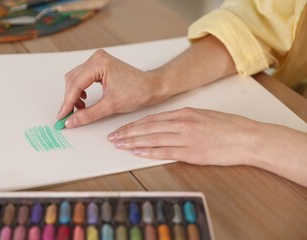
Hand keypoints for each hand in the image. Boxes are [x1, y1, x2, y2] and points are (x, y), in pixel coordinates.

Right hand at [57, 49, 167, 127]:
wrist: (152, 87)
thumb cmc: (137, 92)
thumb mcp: (110, 106)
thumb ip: (88, 114)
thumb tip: (71, 122)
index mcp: (99, 63)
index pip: (76, 84)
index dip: (67, 103)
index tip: (61, 117)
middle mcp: (96, 58)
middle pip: (73, 80)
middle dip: (69, 99)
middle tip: (68, 117)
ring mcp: (98, 61)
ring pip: (76, 79)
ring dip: (74, 95)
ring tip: (79, 110)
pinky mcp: (99, 66)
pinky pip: (82, 77)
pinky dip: (80, 90)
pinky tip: (85, 101)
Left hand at [107, 107, 263, 165]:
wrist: (246, 137)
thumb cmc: (228, 126)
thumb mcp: (203, 115)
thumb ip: (184, 119)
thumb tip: (166, 124)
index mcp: (184, 113)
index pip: (152, 118)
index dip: (134, 124)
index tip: (122, 128)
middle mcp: (181, 123)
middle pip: (147, 128)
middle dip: (127, 132)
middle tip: (112, 137)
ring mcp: (185, 138)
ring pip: (152, 139)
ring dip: (133, 142)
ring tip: (118, 145)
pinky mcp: (191, 153)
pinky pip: (165, 152)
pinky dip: (149, 152)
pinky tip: (137, 152)